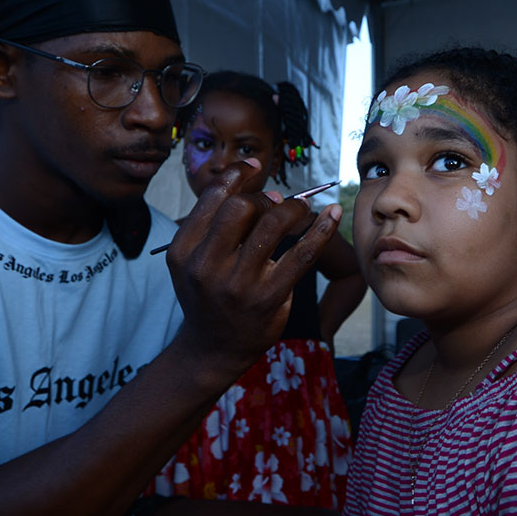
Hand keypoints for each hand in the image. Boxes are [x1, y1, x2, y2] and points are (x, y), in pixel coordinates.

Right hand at [165, 160, 341, 383]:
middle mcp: (206, 266)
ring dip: (292, 209)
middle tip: (276, 204)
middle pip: (242, 207)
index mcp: (184, 251)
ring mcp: (238, 284)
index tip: (255, 167)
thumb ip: (215, 224)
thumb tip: (264, 186)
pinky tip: (332, 215)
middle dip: (263, 198)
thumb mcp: (194, 261)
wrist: (213, 348)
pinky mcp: (269, 298)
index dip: (238, 175)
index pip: (213, 198)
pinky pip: (302, 255)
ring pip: (272, 224)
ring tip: (301, 210)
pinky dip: (321, 230)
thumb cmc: (209, 295)